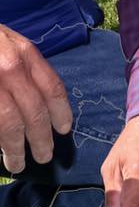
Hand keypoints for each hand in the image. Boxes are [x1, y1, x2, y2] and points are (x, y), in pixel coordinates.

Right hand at [0, 25, 71, 173]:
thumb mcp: (7, 42)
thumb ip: (24, 67)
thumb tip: (43, 106)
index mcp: (23, 52)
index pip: (51, 87)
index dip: (60, 112)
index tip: (63, 130)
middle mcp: (9, 66)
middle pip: (33, 111)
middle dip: (40, 138)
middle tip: (44, 156)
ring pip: (9, 122)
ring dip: (15, 148)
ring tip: (18, 164)